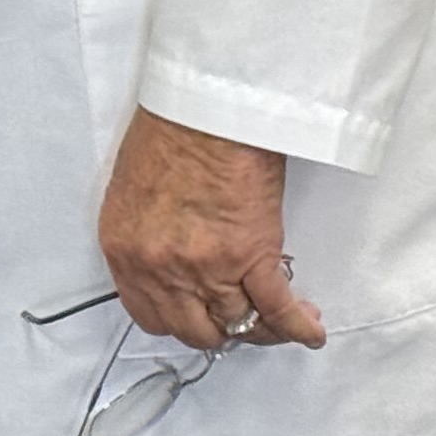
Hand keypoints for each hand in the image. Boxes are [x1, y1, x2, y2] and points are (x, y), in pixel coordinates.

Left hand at [99, 108, 326, 353]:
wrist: (203, 105)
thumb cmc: (170, 128)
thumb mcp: (135, 190)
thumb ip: (150, 234)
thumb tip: (177, 256)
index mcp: (125, 250)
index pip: (149, 315)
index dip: (180, 319)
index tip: (199, 314)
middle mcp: (161, 270)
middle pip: (194, 329)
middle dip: (220, 328)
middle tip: (240, 316)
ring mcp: (206, 269)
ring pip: (238, 323)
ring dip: (261, 327)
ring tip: (278, 319)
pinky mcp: (249, 256)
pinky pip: (276, 308)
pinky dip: (296, 324)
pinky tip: (310, 329)